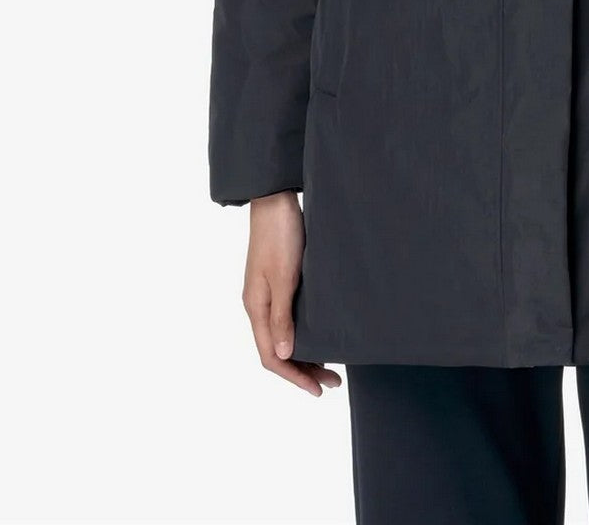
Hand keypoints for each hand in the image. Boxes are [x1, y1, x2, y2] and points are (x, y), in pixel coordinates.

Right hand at [242, 190, 342, 396]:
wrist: (276, 199)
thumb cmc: (280, 235)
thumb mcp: (283, 276)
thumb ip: (282, 316)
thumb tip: (284, 355)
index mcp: (256, 307)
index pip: (271, 356)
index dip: (293, 377)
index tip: (317, 390)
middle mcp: (259, 305)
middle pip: (278, 350)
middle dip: (303, 370)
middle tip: (332, 382)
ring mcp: (267, 294)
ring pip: (284, 336)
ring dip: (304, 353)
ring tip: (330, 366)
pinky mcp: (279, 281)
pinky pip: (288, 319)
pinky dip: (302, 333)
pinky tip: (320, 334)